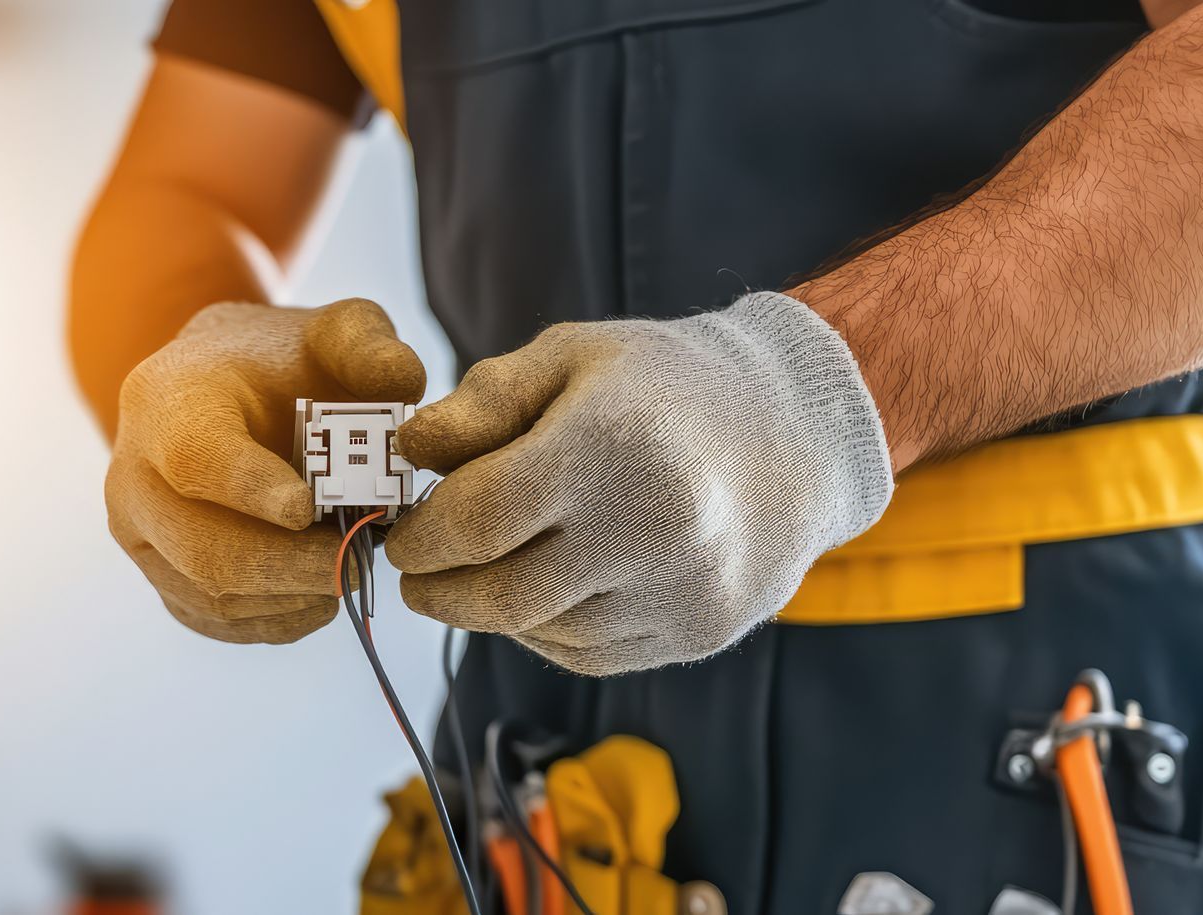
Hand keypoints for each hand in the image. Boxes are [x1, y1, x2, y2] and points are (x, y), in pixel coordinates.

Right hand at [106, 299, 425, 642]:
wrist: (221, 391)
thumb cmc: (282, 363)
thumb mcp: (331, 331)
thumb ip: (369, 344)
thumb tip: (403, 382)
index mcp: (167, 400)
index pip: (195, 458)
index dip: (251, 489)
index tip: (308, 509)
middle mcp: (133, 474)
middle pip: (203, 548)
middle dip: (291, 566)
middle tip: (359, 560)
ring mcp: (140, 536)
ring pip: (212, 596)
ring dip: (293, 595)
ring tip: (347, 566)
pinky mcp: (162, 580)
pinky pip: (219, 623)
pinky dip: (280, 618)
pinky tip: (319, 591)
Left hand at [386, 292, 892, 675]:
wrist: (800, 429)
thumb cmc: (664, 384)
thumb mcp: (570, 357)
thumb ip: (483, 402)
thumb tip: (408, 451)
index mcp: (610, 444)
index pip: (479, 518)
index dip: (422, 538)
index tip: (402, 535)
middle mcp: (652, 526)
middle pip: (501, 594)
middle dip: (439, 591)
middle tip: (418, 573)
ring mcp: (681, 589)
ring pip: (540, 632)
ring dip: (491, 610)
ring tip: (486, 567)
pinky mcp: (700, 632)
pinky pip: (587, 654)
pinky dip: (545, 629)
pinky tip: (546, 587)